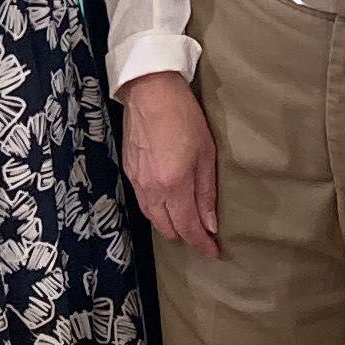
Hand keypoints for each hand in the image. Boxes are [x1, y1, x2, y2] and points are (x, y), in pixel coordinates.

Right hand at [120, 70, 217, 255]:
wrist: (150, 91)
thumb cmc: (184, 117)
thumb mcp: (205, 153)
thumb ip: (206, 192)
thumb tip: (210, 223)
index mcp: (174, 186)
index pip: (188, 228)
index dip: (202, 244)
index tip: (214, 253)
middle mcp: (152, 190)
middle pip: (167, 229)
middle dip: (186, 237)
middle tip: (203, 236)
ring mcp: (137, 182)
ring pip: (152, 218)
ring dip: (170, 225)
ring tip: (186, 223)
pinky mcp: (129, 171)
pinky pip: (143, 203)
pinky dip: (157, 210)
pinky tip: (167, 204)